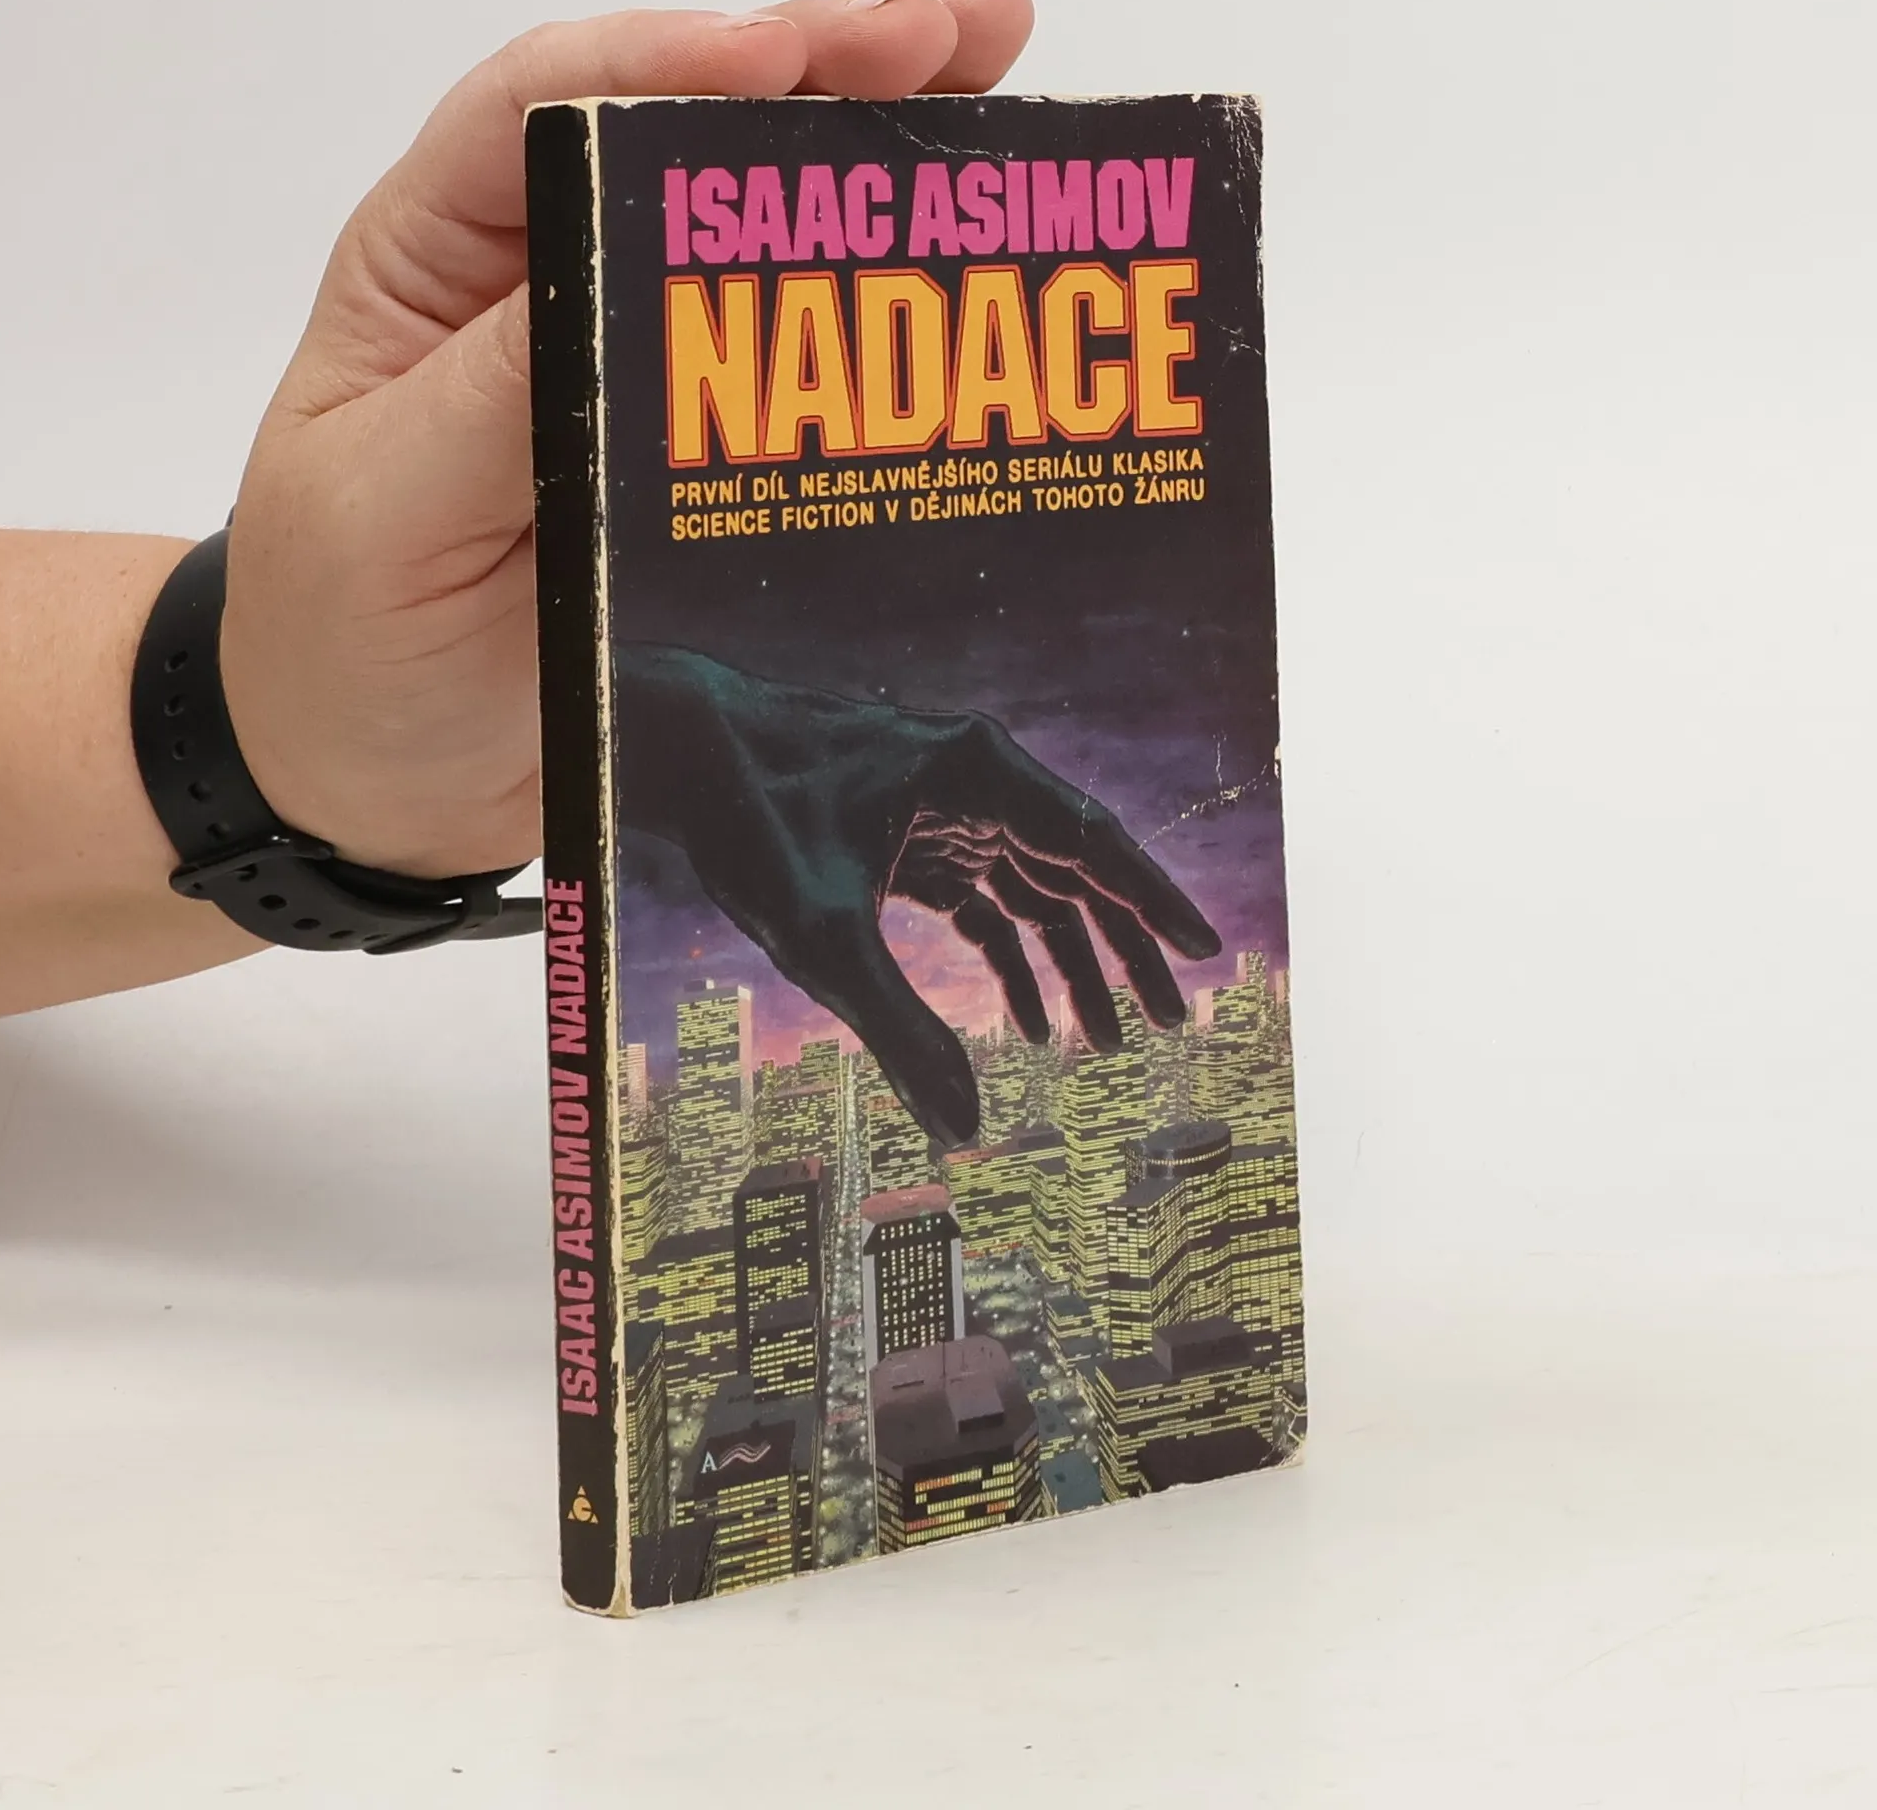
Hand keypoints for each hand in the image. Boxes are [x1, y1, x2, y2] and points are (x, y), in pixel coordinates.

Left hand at [217, 0, 1035, 879]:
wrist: (379, 788)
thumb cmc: (340, 640)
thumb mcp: (385, 510)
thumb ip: (493, 397)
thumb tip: (626, 274)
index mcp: (442, 263)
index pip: (545, 110)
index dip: (667, 62)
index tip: (786, 59)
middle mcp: (552, 287)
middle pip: (685, 135)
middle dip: (818, 68)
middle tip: (955, 32)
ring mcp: (643, 377)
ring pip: (764, 232)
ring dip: (878, 145)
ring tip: (998, 69)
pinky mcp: (707, 465)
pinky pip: (806, 372)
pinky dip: (890, 311)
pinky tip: (972, 251)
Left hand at [618, 646, 1221, 1147]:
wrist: (681, 756)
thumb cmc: (751, 818)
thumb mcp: (824, 936)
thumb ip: (899, 1032)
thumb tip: (962, 1131)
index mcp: (975, 771)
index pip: (1091, 841)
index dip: (1153, 902)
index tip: (1206, 953)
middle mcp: (976, 780)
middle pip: (1076, 872)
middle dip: (1122, 952)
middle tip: (1170, 1025)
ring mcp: (947, 807)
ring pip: (1035, 891)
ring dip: (1070, 964)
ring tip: (1108, 1044)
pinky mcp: (915, 835)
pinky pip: (985, 902)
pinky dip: (1006, 960)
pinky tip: (1025, 1027)